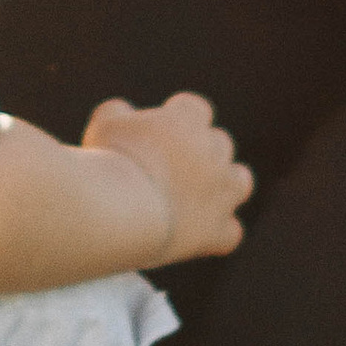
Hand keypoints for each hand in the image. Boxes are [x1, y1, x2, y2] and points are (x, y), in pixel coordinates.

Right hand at [82, 90, 252, 265]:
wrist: (118, 210)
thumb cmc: (109, 162)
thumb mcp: (105, 125)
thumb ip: (118, 112)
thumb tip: (123, 111)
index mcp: (188, 118)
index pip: (194, 108)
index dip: (176, 120)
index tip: (156, 133)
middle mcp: (213, 150)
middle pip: (219, 143)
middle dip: (200, 153)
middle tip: (169, 169)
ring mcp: (221, 192)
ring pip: (240, 181)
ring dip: (225, 185)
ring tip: (196, 197)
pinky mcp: (217, 230)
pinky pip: (231, 232)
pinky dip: (217, 232)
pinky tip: (196, 236)